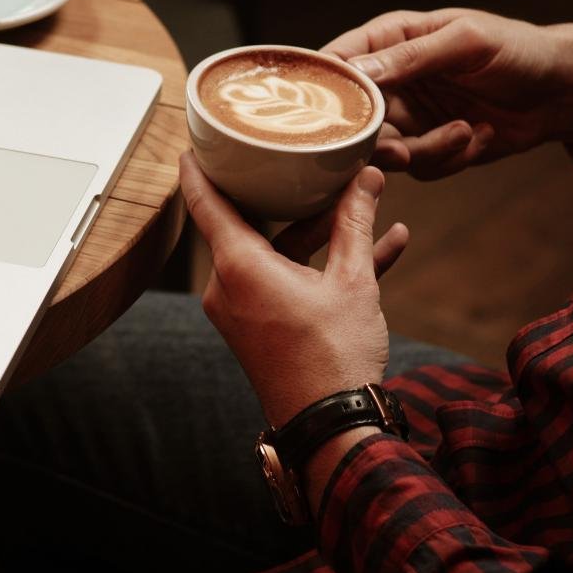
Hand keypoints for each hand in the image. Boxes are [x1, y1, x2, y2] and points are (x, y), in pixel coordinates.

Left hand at [178, 152, 406, 428]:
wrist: (332, 429)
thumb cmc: (334, 358)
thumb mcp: (352, 280)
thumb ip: (355, 223)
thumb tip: (367, 178)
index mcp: (238, 266)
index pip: (204, 202)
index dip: (197, 170)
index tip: (194, 143)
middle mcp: (229, 286)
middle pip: (251, 224)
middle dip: (290, 200)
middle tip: (306, 167)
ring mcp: (241, 309)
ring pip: (278, 255)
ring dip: (321, 236)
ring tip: (365, 210)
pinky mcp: (259, 327)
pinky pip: (286, 283)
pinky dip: (320, 268)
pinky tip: (379, 249)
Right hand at [322, 8, 572, 178]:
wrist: (563, 91)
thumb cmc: (518, 49)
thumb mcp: (466, 42)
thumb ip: (410, 56)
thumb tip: (356, 72)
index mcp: (388, 41)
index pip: (335, 63)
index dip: (323, 90)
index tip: (328, 116)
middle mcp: (389, 82)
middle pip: (351, 120)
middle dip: (378, 140)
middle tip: (403, 148)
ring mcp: (407, 117)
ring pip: (385, 151)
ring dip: (426, 150)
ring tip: (465, 133)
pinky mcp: (428, 147)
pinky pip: (420, 168)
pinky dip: (451, 158)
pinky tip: (480, 135)